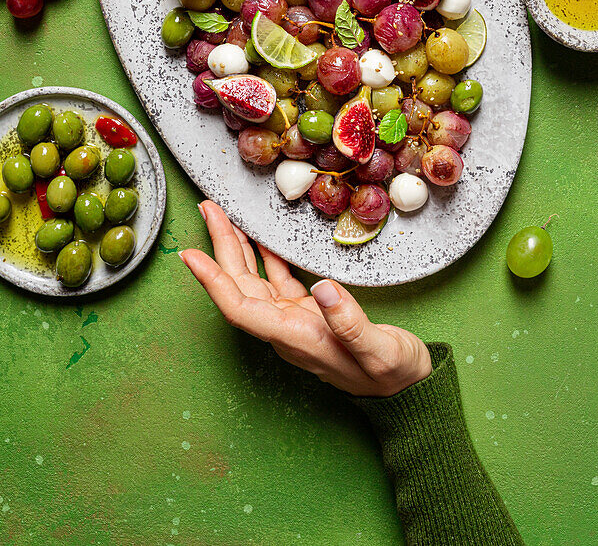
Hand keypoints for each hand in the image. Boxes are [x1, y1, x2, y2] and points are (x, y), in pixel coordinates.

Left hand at [180, 201, 431, 396]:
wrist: (407, 387)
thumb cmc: (393, 373)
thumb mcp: (380, 351)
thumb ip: (350, 322)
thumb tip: (323, 287)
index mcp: (295, 338)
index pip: (240, 308)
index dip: (213, 281)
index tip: (190, 254)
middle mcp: (286, 330)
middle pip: (239, 286)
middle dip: (221, 247)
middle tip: (208, 209)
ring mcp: (295, 321)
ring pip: (254, 281)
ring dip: (238, 249)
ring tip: (223, 217)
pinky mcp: (309, 314)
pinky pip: (277, 282)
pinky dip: (266, 258)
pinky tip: (260, 239)